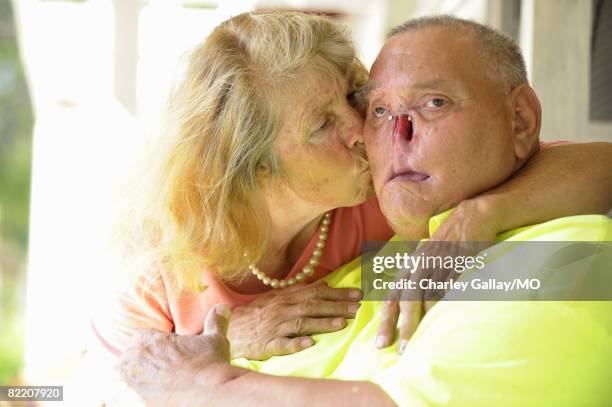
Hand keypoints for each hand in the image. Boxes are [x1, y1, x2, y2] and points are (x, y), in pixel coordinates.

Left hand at [116, 304, 233, 406]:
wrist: (208, 393)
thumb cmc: (210, 364)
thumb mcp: (214, 340)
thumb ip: (215, 322)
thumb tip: (223, 307)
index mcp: (150, 340)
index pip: (139, 338)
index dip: (150, 345)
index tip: (161, 352)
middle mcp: (137, 358)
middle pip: (130, 356)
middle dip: (141, 360)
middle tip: (158, 368)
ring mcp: (134, 380)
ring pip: (125, 375)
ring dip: (136, 375)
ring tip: (153, 380)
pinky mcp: (136, 398)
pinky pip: (127, 393)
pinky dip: (135, 392)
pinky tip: (151, 392)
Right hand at [228, 280, 361, 358]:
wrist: (231, 328)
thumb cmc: (258, 313)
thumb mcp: (278, 297)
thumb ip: (301, 291)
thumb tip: (325, 284)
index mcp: (286, 297)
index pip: (315, 292)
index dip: (337, 293)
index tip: (357, 294)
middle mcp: (282, 309)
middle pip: (312, 306)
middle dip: (336, 306)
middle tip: (357, 308)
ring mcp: (275, 326)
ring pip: (301, 323)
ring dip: (322, 323)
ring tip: (341, 324)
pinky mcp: (267, 344)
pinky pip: (282, 344)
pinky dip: (296, 343)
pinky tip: (309, 344)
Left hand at [376, 199, 496, 352]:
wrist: (471, 216)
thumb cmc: (447, 240)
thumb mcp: (426, 256)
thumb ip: (416, 277)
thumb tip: (408, 303)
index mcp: (410, 266)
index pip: (392, 296)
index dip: (385, 320)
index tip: (380, 343)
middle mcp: (419, 265)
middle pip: (406, 299)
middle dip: (401, 325)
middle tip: (399, 348)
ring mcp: (438, 263)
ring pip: (425, 296)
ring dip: (421, 319)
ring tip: (418, 342)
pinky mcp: (456, 262)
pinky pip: (447, 285)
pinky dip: (441, 302)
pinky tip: (438, 318)